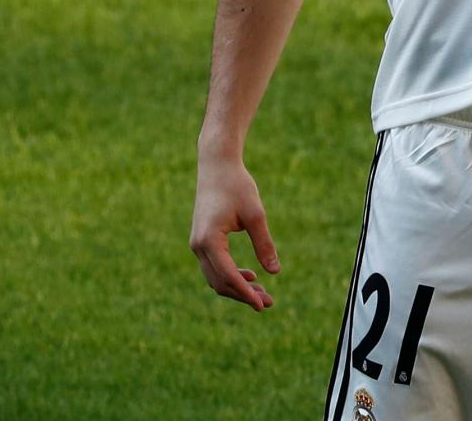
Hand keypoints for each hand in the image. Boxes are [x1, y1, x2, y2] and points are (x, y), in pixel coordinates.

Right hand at [190, 157, 278, 310]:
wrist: (217, 166)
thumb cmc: (237, 186)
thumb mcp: (256, 215)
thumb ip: (264, 244)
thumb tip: (274, 272)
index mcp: (209, 240)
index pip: (228, 276)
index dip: (246, 293)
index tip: (262, 305)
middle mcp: (198, 246)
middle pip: (220, 282)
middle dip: (244, 295)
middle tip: (269, 302)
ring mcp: (197, 244)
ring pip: (215, 278)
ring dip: (237, 288)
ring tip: (263, 294)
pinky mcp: (201, 241)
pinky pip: (214, 267)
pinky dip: (230, 276)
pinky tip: (250, 276)